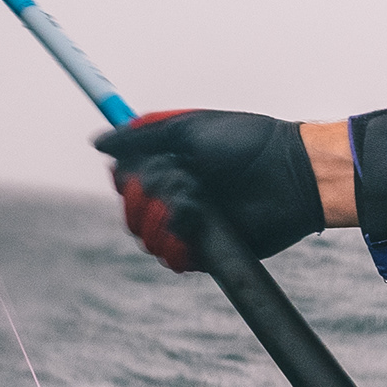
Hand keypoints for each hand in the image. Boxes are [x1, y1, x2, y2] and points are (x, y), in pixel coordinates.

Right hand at [95, 109, 330, 270]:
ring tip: (197, 201)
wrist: (290, 176)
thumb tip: (97, 143)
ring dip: (164, 215)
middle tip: (180, 179)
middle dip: (147, 194)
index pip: (123, 178)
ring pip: (145, 234)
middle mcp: (174, 195)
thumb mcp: (189, 129)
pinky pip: (169, 257)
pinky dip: (176, 242)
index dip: (124, 176)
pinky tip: (195, 225)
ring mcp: (188, 224)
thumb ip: (140, 137)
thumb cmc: (247, 144)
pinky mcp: (204, 251)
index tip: (136, 168)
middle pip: (129, 208)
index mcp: (169, 164)